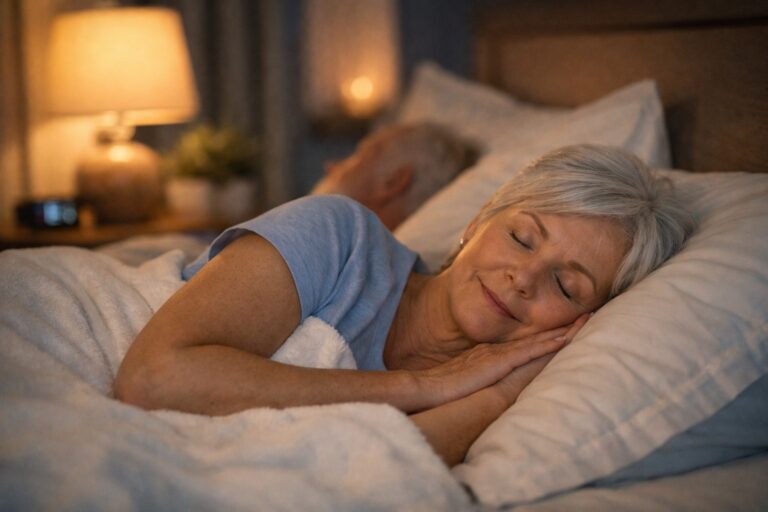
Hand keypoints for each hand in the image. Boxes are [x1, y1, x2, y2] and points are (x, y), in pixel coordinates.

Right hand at [412, 321, 580, 409]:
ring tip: (587, 320)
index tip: (566, 326)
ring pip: (538, 340)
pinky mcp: (500, 362)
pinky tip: (566, 339)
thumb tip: (483, 381)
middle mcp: (497, 349)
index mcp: (489, 354)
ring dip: (563, 331)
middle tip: (588, 313)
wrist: (428, 387)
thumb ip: (474, 376)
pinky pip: (531, 352)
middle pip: (536, 336)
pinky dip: (549, 344)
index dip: (546, 333)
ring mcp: (499, 354)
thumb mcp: (462, 379)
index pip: (524, 342)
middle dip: (562, 326)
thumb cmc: (441, 387)